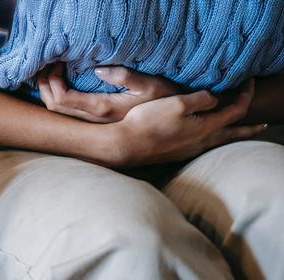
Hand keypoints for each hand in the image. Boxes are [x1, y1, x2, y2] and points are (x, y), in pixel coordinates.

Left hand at [37, 63, 178, 122]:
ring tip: (51, 72)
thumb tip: (98, 70)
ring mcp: (94, 124)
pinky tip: (61, 85)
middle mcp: (94, 121)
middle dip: (45, 85)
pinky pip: (67, 114)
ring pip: (58, 113)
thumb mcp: (151, 85)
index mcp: (103, 109)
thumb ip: (126, 77)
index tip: (58, 62)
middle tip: (48, 64)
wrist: (173, 124)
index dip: (52, 81)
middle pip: (53, 107)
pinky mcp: (96, 123)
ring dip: (48, 92)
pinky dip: (57, 98)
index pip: (62, 99)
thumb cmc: (165, 101)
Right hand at [113, 79, 266, 165]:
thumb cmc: (149, 122)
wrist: (126, 145)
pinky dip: (213, 139)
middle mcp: (201, 142)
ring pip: (218, 141)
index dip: (246, 95)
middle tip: (263, 125)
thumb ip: (200, 99)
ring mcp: (189, 150)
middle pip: (233, 134)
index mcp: (206, 127)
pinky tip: (205, 137)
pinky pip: (203, 145)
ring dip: (231, 134)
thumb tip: (213, 99)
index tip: (249, 82)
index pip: (236, 111)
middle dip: (249, 128)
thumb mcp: (177, 103)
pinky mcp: (176, 153)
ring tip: (237, 131)